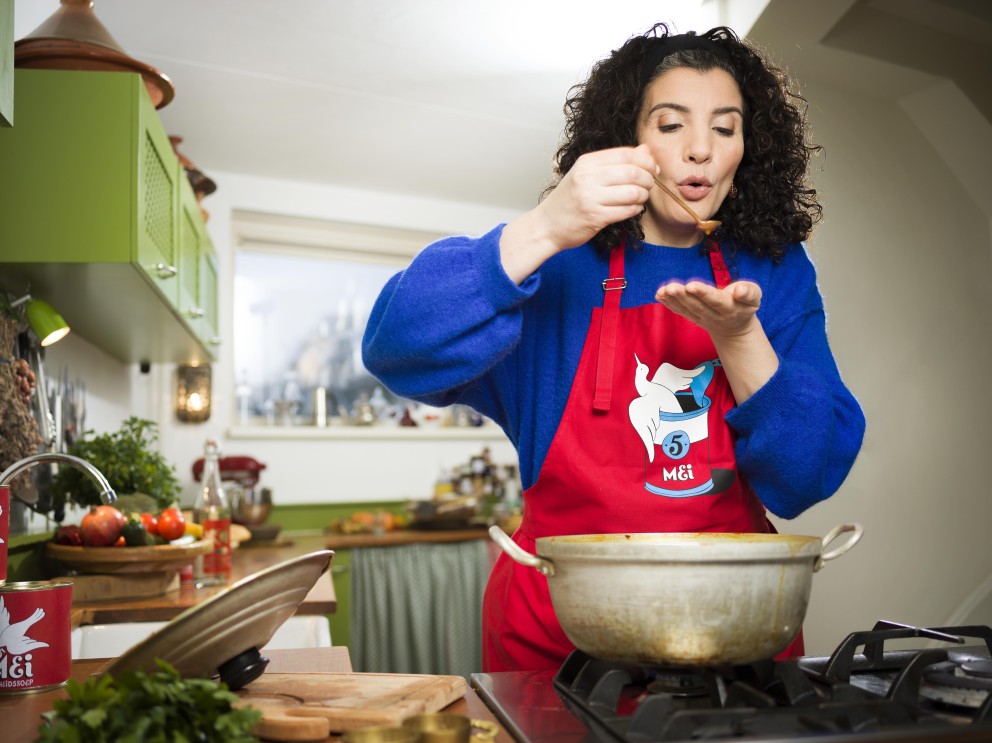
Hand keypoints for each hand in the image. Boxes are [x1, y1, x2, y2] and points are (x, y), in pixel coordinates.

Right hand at [538, 144, 656, 250]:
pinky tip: (632, 208)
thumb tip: (645, 150)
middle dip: (648, 179)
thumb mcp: (587, 173)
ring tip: (640, 198)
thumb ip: (616, 161)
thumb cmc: (569, 199)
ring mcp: (591, 198)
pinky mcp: (595, 217)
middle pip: (633, 172)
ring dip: (643, 196)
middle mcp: (588, 177)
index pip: (626, 154)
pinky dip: (635, 210)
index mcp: (587, 162)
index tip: (653, 168)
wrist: (547, 225)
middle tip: (649, 184)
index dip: (646, 161)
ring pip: (633, 192)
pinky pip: (626, 211)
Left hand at [654, 280, 761, 338]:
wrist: (736, 327)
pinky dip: (669, 303)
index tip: (691, 285)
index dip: (703, 293)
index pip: (715, 300)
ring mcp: (702, 318)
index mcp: (729, 308)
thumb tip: (738, 291)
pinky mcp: (693, 318)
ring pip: (687, 309)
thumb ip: (749, 292)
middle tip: (671, 287)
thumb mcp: (754, 297)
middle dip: (683, 296)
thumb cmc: (745, 304)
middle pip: (697, 306)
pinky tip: (660, 295)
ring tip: (663, 290)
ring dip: (673, 300)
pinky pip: (680, 311)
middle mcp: (714, 315)